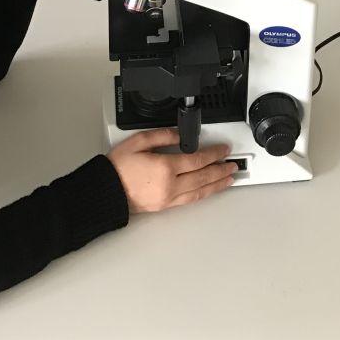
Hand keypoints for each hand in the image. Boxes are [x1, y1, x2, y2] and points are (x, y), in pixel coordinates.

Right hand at [108, 127, 235, 212]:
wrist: (106, 191)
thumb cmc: (117, 167)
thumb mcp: (138, 141)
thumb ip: (162, 135)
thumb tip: (179, 134)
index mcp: (165, 167)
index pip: (198, 160)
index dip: (214, 154)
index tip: (223, 149)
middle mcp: (170, 185)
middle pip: (203, 177)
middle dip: (221, 170)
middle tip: (233, 164)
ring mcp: (168, 198)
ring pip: (200, 192)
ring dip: (216, 185)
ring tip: (228, 179)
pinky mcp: (164, 206)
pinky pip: (190, 200)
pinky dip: (203, 194)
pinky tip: (208, 191)